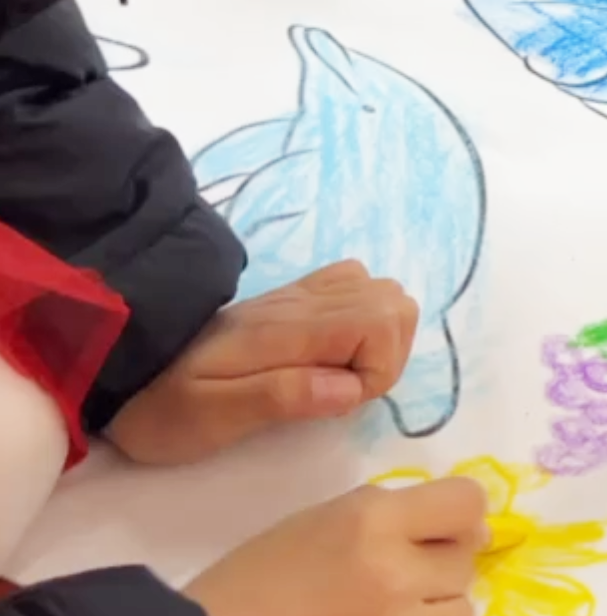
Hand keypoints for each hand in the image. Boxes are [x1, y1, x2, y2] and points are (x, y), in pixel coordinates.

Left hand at [108, 261, 418, 465]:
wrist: (118, 372)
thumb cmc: (164, 408)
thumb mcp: (212, 417)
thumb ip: (282, 397)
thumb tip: (349, 388)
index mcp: (288, 329)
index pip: (380, 323)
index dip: (378, 370)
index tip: (338, 401)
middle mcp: (302, 303)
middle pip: (394, 301)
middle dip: (388, 354)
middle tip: (344, 391)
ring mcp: (299, 297)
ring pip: (382, 291)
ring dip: (382, 338)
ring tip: (341, 375)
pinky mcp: (292, 300)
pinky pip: (355, 284)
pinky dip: (363, 319)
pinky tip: (331, 352)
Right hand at [184, 477, 485, 615]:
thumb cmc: (262, 576)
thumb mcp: (326, 519)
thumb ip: (395, 514)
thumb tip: (470, 525)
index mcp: (372, 519)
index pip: (468, 503)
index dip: (461, 514)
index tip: (442, 527)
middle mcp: (394, 570)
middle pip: (466, 556)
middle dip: (440, 561)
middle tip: (398, 572)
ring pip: (463, 605)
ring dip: (437, 604)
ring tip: (387, 605)